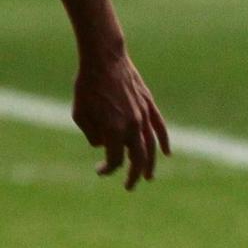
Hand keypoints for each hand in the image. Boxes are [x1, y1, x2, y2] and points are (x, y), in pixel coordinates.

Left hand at [73, 48, 170, 189]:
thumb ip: (92, 134)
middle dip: (133, 175)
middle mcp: (132, 125)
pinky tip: (167, 153)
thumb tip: (103, 144)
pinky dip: (164, 141)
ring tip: (148, 176)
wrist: (105, 60)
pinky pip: (160, 128)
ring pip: (151, 146)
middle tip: (130, 186)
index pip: (115, 159)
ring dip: (150, 163)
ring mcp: (143, 115)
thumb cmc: (87, 87)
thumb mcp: (80, 115)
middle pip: (137, 158)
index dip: (107, 169)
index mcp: (112, 130)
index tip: (99, 170)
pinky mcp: (150, 105)